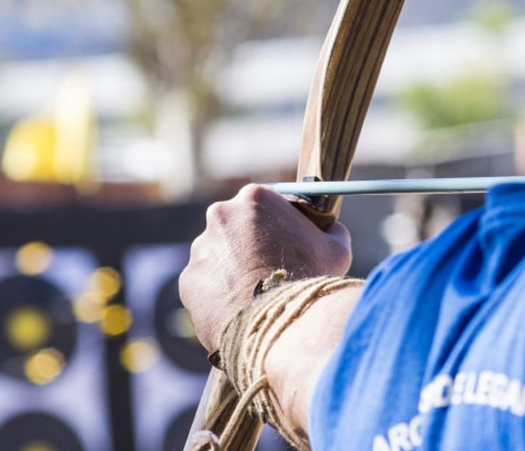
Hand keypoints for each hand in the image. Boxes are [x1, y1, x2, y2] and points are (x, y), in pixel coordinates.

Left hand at [179, 184, 351, 351]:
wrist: (280, 324)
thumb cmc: (310, 280)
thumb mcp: (336, 248)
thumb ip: (330, 231)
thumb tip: (331, 228)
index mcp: (255, 198)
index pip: (266, 203)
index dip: (279, 222)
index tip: (287, 239)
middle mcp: (221, 215)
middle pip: (238, 227)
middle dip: (252, 244)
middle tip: (272, 268)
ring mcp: (201, 249)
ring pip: (220, 256)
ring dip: (235, 270)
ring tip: (258, 295)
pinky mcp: (189, 280)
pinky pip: (207, 285)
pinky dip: (221, 295)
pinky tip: (242, 308)